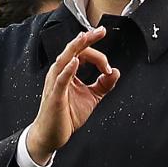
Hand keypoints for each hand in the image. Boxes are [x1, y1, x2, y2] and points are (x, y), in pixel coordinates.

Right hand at [25, 26, 118, 161]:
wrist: (52, 135)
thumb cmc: (66, 115)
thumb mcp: (91, 97)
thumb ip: (103, 84)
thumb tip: (115, 72)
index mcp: (68, 72)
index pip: (83, 54)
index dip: (99, 57)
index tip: (108, 68)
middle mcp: (60, 74)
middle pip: (73, 50)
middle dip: (86, 39)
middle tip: (100, 31)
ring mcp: (55, 83)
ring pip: (64, 60)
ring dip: (75, 48)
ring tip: (84, 37)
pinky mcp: (55, 96)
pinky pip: (60, 80)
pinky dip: (68, 70)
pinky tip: (75, 62)